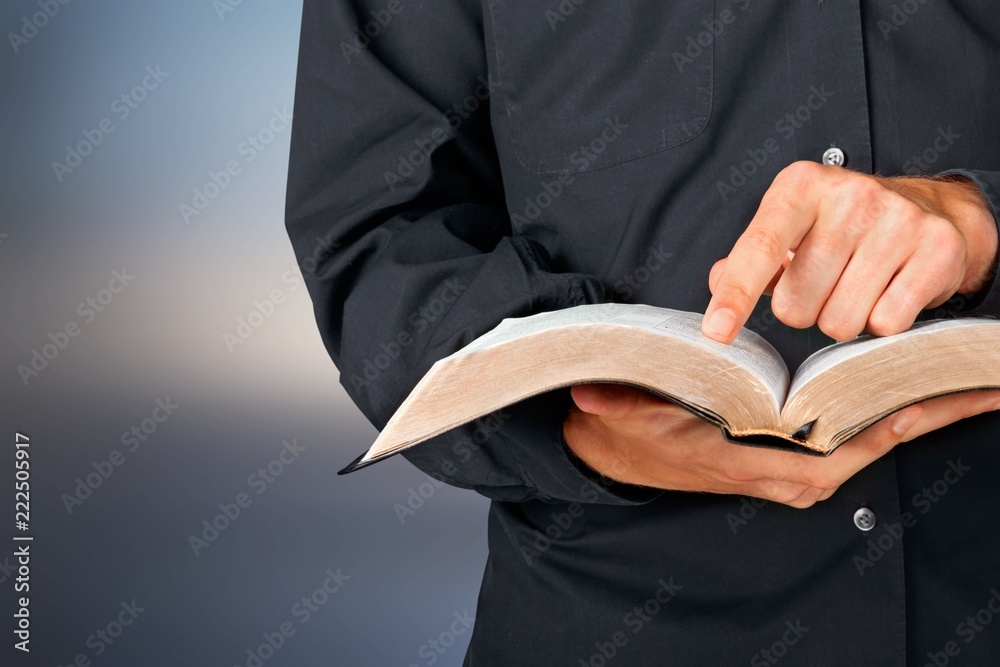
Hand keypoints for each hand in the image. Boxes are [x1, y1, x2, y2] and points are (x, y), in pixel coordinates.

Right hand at [563, 384, 999, 507]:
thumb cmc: (628, 432)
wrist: (615, 446)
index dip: (868, 437)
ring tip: (963, 386)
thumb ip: (616, 404)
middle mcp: (772, 470)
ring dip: (911, 418)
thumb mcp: (620, 415)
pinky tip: (914, 391)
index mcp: (739, 462)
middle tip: (974, 388)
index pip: (818, 461)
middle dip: (917, 422)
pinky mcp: (785, 451)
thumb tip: (593, 396)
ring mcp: (782, 463)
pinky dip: (886, 417)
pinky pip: (847, 439)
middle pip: (859, 453)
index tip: (910, 407)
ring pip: (860, 446)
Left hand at [702, 162, 997, 342]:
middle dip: (804, 310)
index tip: (716, 332)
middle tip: (825, 282)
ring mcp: (898, 220)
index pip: (760, 248)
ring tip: (858, 284)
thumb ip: (748, 259)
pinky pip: (887, 324)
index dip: (736, 295)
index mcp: (801, 186)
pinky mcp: (938, 248)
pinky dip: (883, 320)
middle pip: (796, 305)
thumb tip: (717, 280)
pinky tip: (890, 289)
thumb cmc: (842, 223)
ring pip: (840, 322)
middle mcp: (850, 195)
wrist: (930, 207)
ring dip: (843, 318)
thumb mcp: (788, 226)